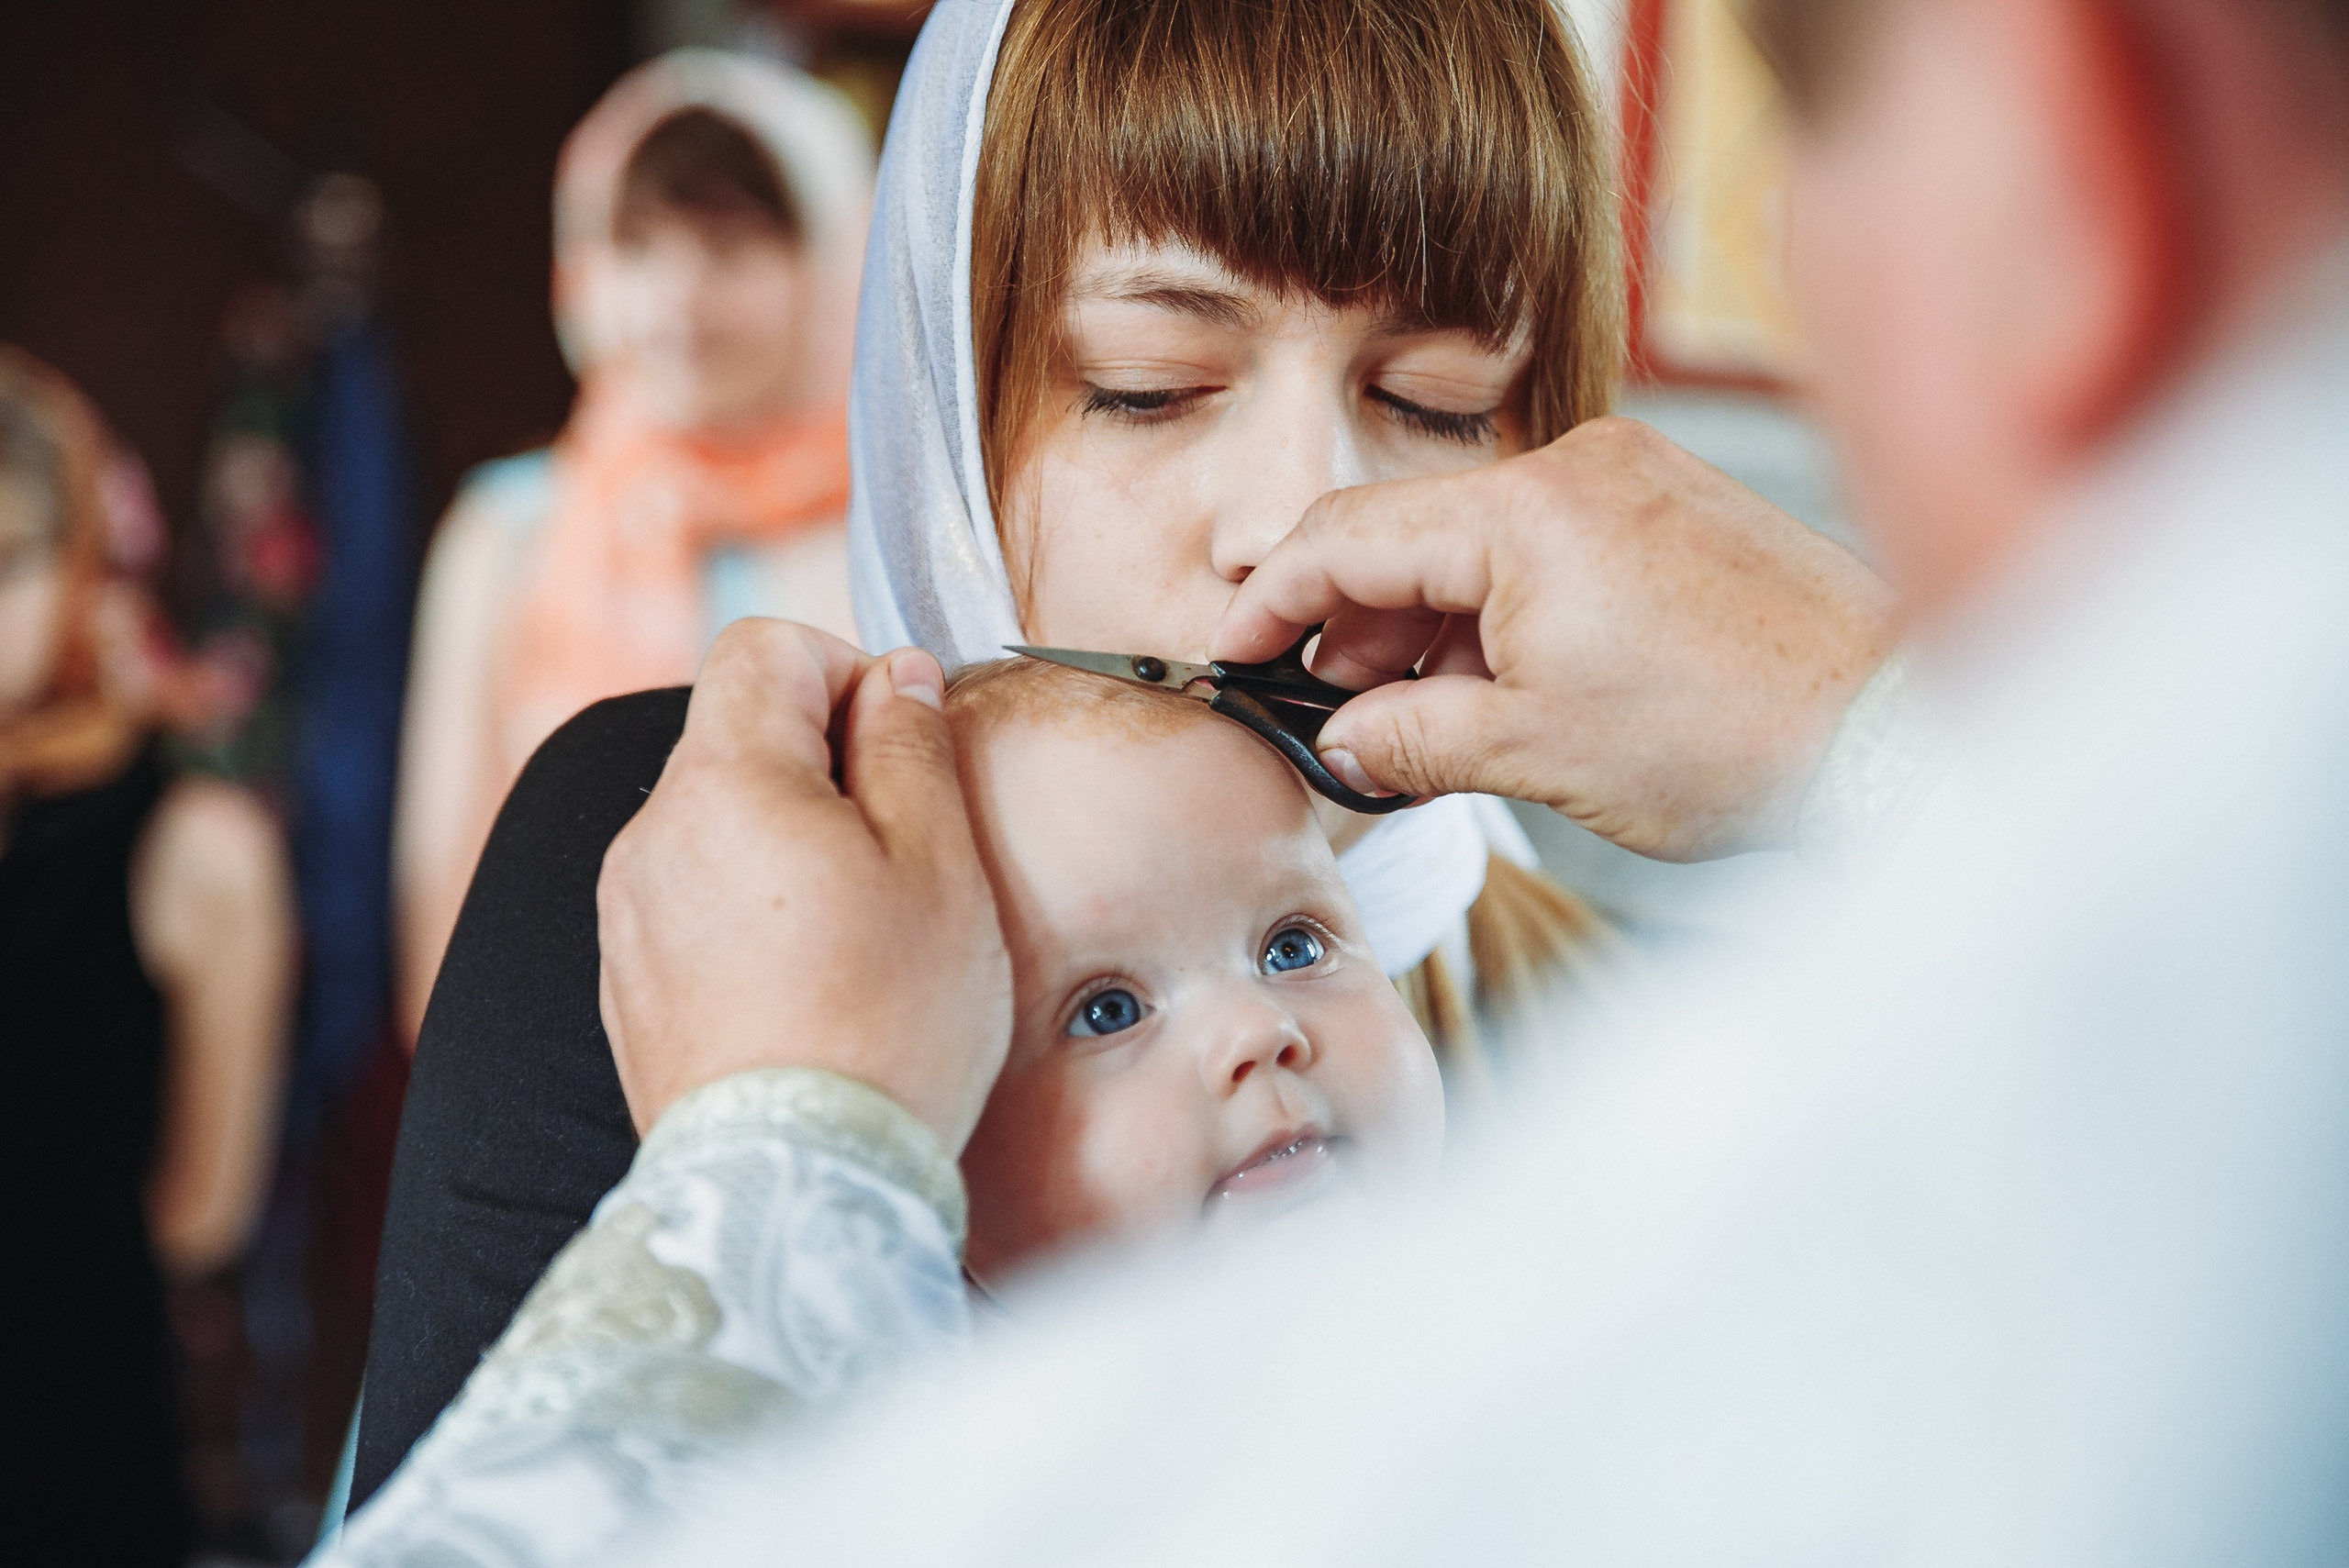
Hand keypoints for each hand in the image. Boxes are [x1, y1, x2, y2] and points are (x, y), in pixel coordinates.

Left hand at [597, 620, 1011, 1148]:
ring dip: (789, 842)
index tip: (903, 745)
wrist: (795, 1187)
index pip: (762, 648)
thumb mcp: (938, 866)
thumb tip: (896, 676)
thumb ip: (911, 746)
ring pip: (716, 824)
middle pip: (736, 735)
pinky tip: (811, 984)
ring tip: (860, 930)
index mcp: (721, 782)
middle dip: (823, 763)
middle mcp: (649, 835)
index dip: (846, 670)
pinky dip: (752, 912)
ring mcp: (627, 915)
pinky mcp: (627, 987)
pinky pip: (693, 903)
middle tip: (902, 851)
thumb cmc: (884, 1024)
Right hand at [1214, 418, 1896, 860]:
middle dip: (1353, 623)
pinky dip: (1506, 609)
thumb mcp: (1534, 752)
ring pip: (1484, 541)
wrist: (1895, 728)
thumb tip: (1342, 740)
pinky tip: (1499, 682)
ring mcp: (1636, 478)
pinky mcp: (1679, 507)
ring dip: (1432, 623)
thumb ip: (1409, 737)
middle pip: (1414, 531)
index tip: (1231, 654)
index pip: (1347, 534)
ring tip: (1416, 715)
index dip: (1271, 600)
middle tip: (1327, 710)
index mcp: (1524, 511)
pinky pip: (1554, 545)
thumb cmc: (1732, 737)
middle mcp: (1578, 466)